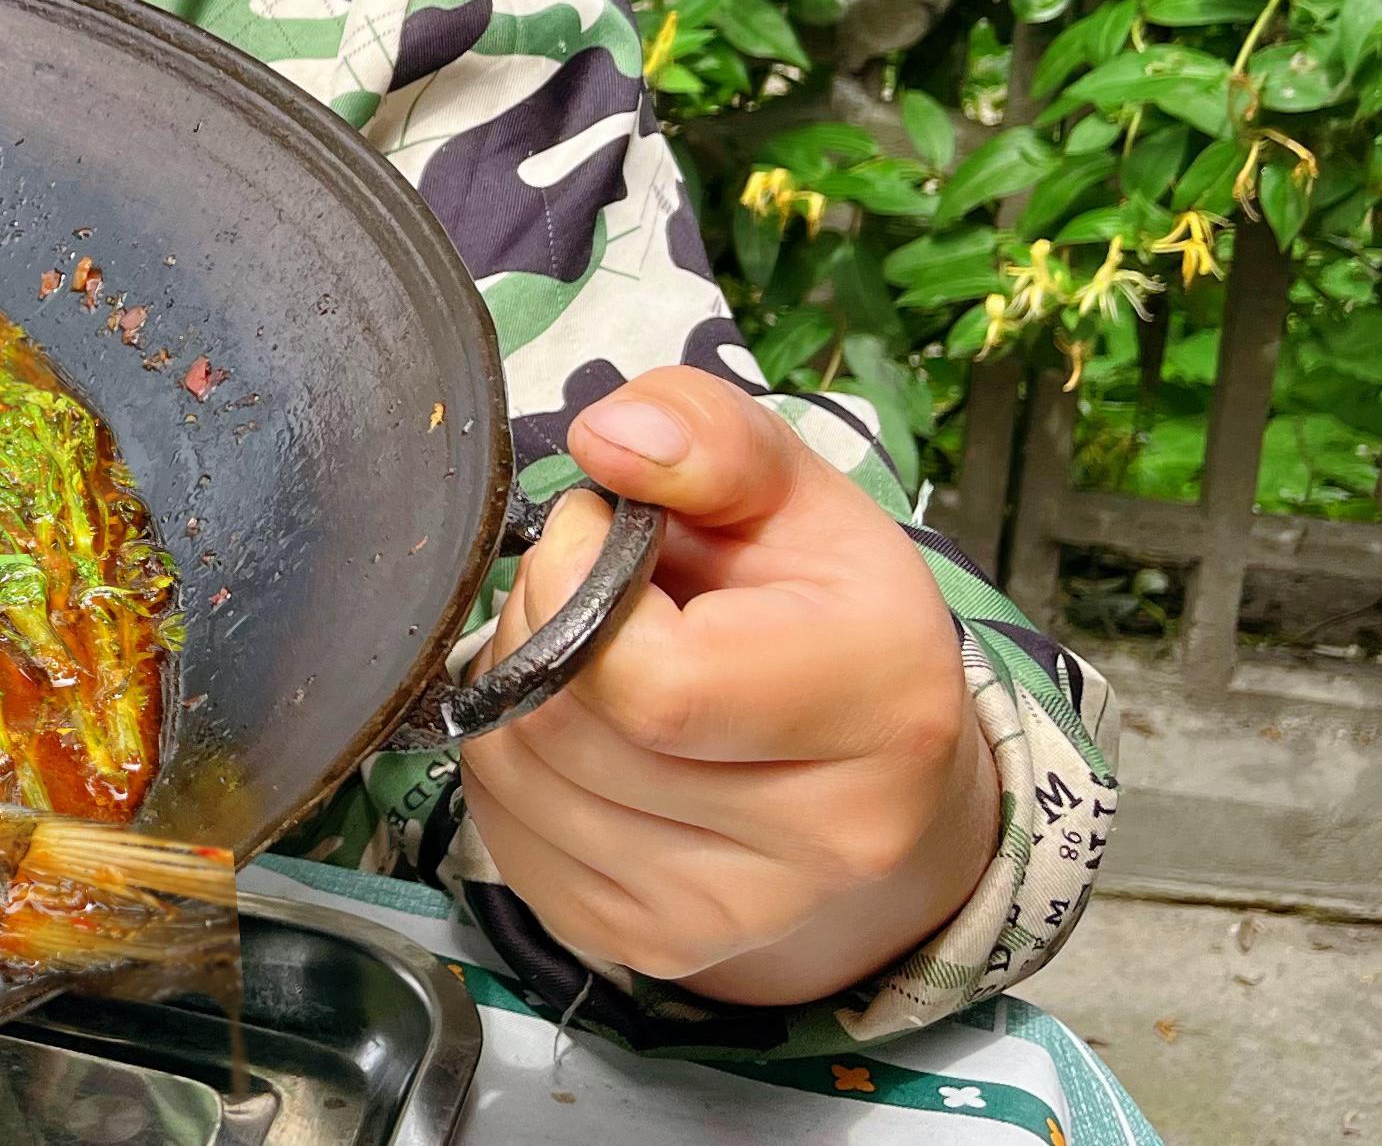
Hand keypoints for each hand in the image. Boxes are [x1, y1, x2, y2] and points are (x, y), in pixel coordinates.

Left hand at [459, 366, 999, 1007]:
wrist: (878, 788)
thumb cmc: (825, 618)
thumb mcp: (794, 497)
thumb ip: (710, 439)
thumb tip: (608, 437)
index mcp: (878, 710)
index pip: (648, 680)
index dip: (576, 585)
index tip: (595, 535)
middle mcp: (820, 838)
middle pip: (564, 727)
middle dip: (536, 623)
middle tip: (588, 588)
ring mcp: (726, 913)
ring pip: (514, 781)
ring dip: (514, 692)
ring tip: (591, 655)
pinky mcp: (642, 945)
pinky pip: (503, 835)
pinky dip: (511, 766)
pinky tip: (580, 728)